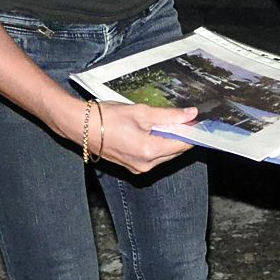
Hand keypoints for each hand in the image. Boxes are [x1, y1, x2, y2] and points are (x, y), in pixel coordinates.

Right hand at [80, 100, 198, 173]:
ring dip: (168, 140)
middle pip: (175, 151)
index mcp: (149, 151)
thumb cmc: (106, 117)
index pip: (183, 144)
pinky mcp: (132, 167)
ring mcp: (138, 168)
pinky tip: (151, 131)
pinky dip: (157, 145)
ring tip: (163, 122)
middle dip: (181, 136)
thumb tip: (191, 115)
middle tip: (182, 118)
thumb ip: (169, 115)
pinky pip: (153, 157)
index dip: (193, 132)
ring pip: (165, 155)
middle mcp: (146, 164)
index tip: (199, 122)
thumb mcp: (141, 112)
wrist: (80, 126)